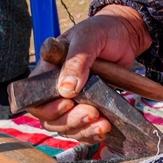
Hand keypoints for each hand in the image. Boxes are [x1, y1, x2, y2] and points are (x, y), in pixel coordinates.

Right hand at [27, 4, 151, 143]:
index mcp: (49, 69)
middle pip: (51, 119)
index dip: (47, 107)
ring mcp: (75, 100)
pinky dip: (93, 133)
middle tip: (93, 113)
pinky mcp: (91, 107)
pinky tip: (106, 127)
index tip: (67, 103)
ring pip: (68, 127)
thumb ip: (76, 60)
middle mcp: (58, 88)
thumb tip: (66, 89)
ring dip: (84, 130)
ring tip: (103, 124)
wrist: (126, 34)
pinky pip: (85, 129)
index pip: (35, 98)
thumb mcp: (89, 38)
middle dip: (70, 121)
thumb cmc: (103, 30)